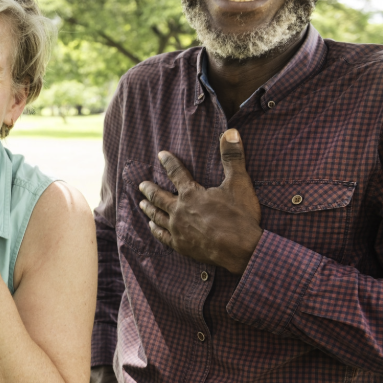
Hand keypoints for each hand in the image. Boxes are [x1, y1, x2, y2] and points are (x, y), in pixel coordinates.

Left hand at [137, 129, 261, 274]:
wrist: (242, 250)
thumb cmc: (240, 216)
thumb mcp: (239, 183)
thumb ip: (233, 157)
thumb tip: (230, 132)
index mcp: (191, 193)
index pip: (176, 173)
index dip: (168, 162)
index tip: (160, 155)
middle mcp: (179, 210)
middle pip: (158, 196)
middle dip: (149, 189)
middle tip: (141, 184)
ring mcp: (177, 229)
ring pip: (156, 215)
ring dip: (148, 208)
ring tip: (141, 203)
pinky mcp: (180, 245)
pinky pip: (162, 236)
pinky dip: (155, 229)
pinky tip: (151, 227)